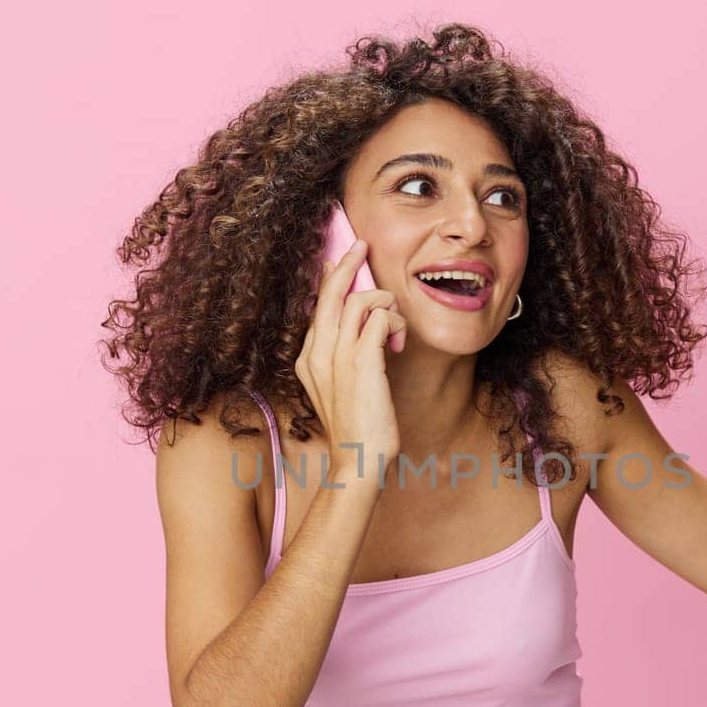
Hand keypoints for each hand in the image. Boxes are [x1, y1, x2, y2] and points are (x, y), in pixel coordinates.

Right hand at [294, 239, 406, 481]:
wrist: (357, 461)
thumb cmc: (357, 428)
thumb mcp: (341, 388)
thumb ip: (343, 357)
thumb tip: (359, 327)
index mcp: (307, 358)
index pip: (316, 305)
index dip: (329, 278)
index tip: (338, 260)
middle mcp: (317, 352)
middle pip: (328, 291)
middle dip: (348, 263)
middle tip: (362, 245)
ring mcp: (337, 356)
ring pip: (358, 300)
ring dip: (384, 303)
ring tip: (395, 327)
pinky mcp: (362, 361)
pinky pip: (379, 317)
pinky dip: (394, 322)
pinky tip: (398, 343)